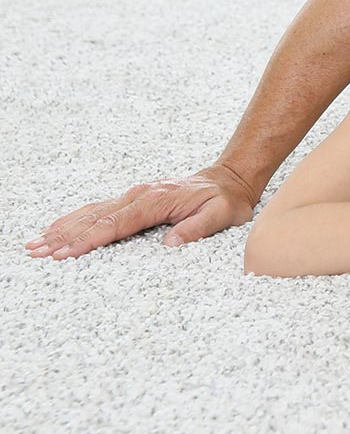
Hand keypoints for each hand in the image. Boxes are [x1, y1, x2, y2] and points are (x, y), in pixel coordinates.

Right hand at [26, 163, 258, 258]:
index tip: (66, 254)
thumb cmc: (227, 201)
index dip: (90, 240)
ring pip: (92, 213)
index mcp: (157, 200)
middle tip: (37, 253)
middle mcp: (140, 195)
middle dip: (64, 236)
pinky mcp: (133, 199)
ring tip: (36, 243)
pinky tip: (57, 228)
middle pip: (95, 219)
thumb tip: (170, 243)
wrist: (229, 179)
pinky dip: (75, 219)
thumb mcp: (222, 215)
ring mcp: (134, 195)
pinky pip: (99, 209)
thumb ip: (198, 227)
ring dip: (63, 228)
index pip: (117, 224)